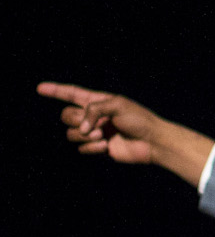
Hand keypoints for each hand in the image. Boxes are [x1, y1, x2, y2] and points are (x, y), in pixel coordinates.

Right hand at [36, 82, 214, 186]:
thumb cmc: (139, 120)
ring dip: (85, 136)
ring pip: (71, 134)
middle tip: (98, 125)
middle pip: (66, 116)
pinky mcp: (98, 147)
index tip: (40, 88)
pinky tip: (106, 146)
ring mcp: (95, 132)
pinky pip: (81, 148)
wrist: (152, 142)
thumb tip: (80, 128)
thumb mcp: (117, 105)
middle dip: (77, 120)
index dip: (55, 91)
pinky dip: (91, 147)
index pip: (72, 93)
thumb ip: (93, 109)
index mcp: (98, 101)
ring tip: (103, 135)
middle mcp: (94, 116)